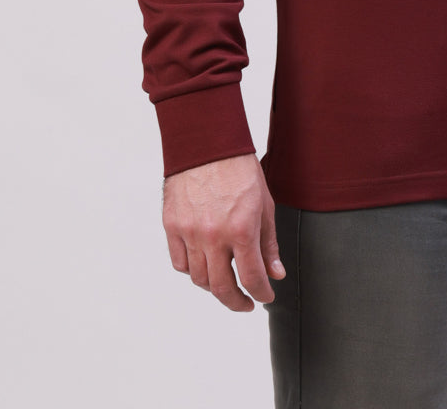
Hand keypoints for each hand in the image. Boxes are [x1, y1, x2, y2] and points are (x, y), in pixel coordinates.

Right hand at [162, 153, 285, 311]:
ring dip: (214, 288)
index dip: (261, 294)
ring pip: (199, 279)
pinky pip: (180, 263)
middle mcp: (213, 235)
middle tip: (245, 303)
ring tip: (226, 283)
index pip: (252, 278)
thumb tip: (274, 274)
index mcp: (242, 229)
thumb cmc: (240, 169)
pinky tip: (204, 266)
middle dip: (236, 302)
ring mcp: (189, 232)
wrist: (207, 142)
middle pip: (222, 288)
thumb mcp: (264, 204)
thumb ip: (268, 244)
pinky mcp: (172, 226)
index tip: (265, 297)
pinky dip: (192, 271)